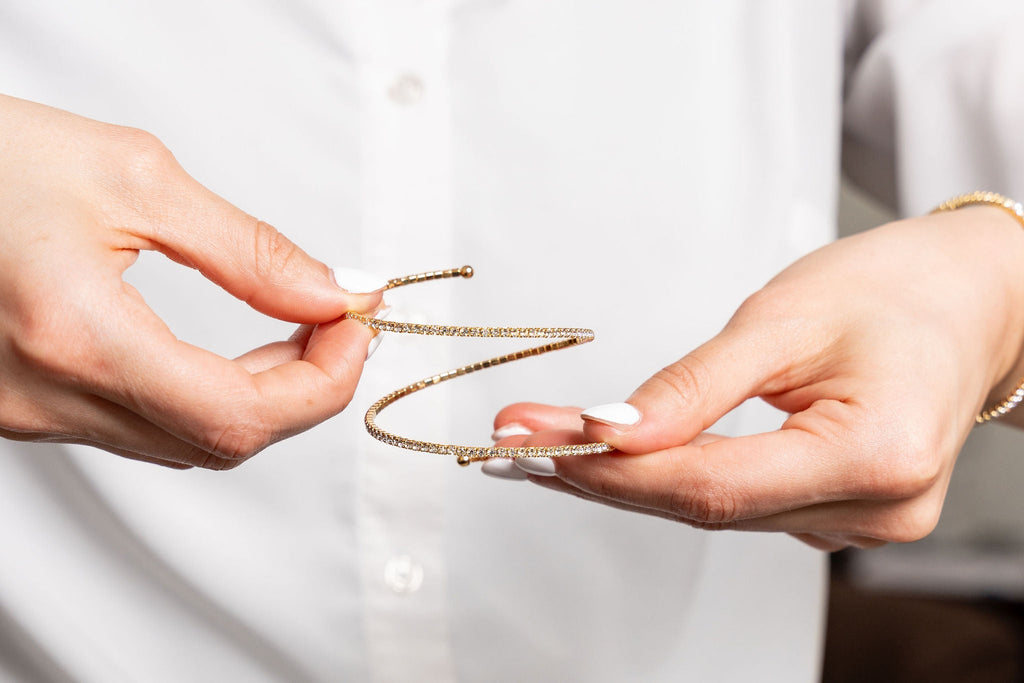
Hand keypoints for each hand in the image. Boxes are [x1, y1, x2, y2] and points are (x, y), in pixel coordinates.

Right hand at [0, 94, 380, 468]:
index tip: (356, 326)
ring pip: (187, 443)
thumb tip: (330, 292)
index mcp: (74, 337)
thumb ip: (246, 249)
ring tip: (296, 330)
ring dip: (262, 395)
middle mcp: (47, 399)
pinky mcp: (26, 409)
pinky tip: (232, 354)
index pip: (239, 415)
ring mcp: (31, 414)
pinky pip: (145, 429)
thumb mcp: (131, 176)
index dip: (321, 383)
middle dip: (304, 388)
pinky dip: (208, 397)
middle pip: (221, 441)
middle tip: (340, 323)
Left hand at [489, 207, 1023, 549]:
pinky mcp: (841, 514)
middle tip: (515, 440)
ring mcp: (861, 523)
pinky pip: (739, 504)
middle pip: (703, 508)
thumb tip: (606, 431)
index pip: (708, 485)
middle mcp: (873, 511)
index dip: (607, 470)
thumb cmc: (893, 292)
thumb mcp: (782, 319)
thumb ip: (693, 387)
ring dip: (626, 480)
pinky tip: (622, 459)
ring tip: (548, 444)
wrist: (970, 300)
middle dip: (598, 475)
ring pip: (715, 511)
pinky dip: (673, 480)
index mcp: (873, 456)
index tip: (529, 441)